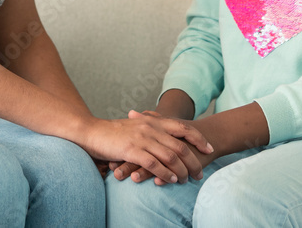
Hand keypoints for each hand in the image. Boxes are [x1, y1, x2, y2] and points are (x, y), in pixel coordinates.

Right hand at [79, 111, 213, 184]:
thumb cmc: (114, 131)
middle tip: (199, 173)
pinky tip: (170, 180)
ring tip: (187, 180)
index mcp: (153, 120)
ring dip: (181, 170)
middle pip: (180, 145)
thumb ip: (151, 127)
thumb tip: (167, 136)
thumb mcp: (136, 125)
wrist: (92, 131)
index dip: (198, 138)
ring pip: (170, 156)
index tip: (208, 149)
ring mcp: (142, 138)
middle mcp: (150, 127)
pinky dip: (165, 173)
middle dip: (193, 161)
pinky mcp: (132, 150)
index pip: (183, 127)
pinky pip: (154, 164)